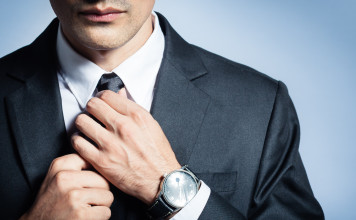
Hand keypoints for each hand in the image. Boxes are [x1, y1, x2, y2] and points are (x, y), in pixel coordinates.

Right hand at [20, 154, 112, 219]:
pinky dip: (99, 218)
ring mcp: (73, 196)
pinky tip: (85, 218)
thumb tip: (102, 157)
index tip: (84, 184)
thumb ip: (76, 165)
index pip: (93, 161)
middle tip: (84, 201)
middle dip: (99, 193)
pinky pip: (106, 212)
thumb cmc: (51, 202)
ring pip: (108, 197)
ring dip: (100, 206)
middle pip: (104, 181)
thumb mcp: (56, 176)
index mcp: (60, 166)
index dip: (94, 175)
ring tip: (84, 209)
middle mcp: (65, 178)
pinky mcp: (80, 214)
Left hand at [72, 89, 180, 204]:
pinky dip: (78, 140)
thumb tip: (119, 93)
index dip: (101, 98)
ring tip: (88, 129)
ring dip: (83, 124)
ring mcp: (111, 144)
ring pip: (81, 121)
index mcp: (136, 115)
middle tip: (93, 115)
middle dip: (91, 109)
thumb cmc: (158, 154)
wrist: (161, 180)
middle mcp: (123, 127)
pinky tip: (85, 142)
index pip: (107, 95)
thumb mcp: (151, 125)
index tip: (101, 104)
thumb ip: (133, 108)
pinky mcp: (101, 161)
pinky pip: (78, 142)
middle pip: (92, 105)